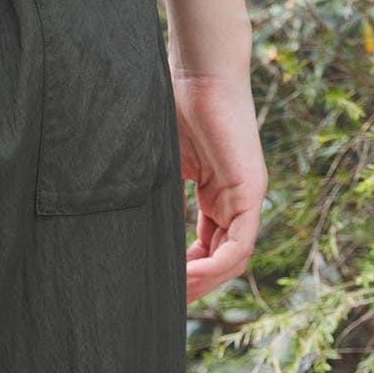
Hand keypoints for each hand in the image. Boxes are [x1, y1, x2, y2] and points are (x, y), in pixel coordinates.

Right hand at [171, 68, 266, 302]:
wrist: (197, 69)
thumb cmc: (173, 105)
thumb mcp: (158, 166)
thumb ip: (152, 198)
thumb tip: (121, 229)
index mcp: (218, 196)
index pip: (209, 249)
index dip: (187, 275)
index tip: (160, 288)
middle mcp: (237, 201)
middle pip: (223, 262)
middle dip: (195, 287)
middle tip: (163, 303)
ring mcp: (248, 197)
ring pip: (234, 260)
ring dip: (205, 283)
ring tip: (174, 294)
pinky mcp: (252, 191)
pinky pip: (239, 245)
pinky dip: (215, 266)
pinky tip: (187, 274)